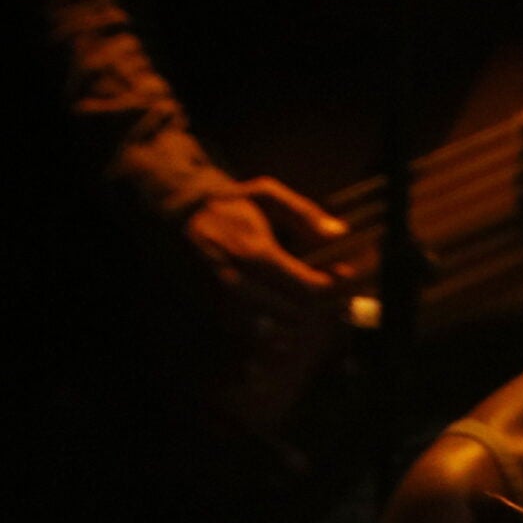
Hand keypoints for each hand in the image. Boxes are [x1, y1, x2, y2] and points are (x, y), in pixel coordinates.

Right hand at [182, 175, 352, 331]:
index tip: (338, 278)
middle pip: (291, 311)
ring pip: (271, 324)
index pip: (304, 285)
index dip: (328, 286)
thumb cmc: (232, 204)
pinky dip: (270, 324)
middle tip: (327, 294)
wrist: (183, 212)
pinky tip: (281, 311)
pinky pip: (249, 328)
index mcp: (254, 250)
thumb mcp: (267, 195)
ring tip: (306, 302)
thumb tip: (339, 233)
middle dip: (315, 305)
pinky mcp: (214, 304)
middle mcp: (237, 278)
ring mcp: (223, 295)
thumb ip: (305, 213)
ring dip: (295, 318)